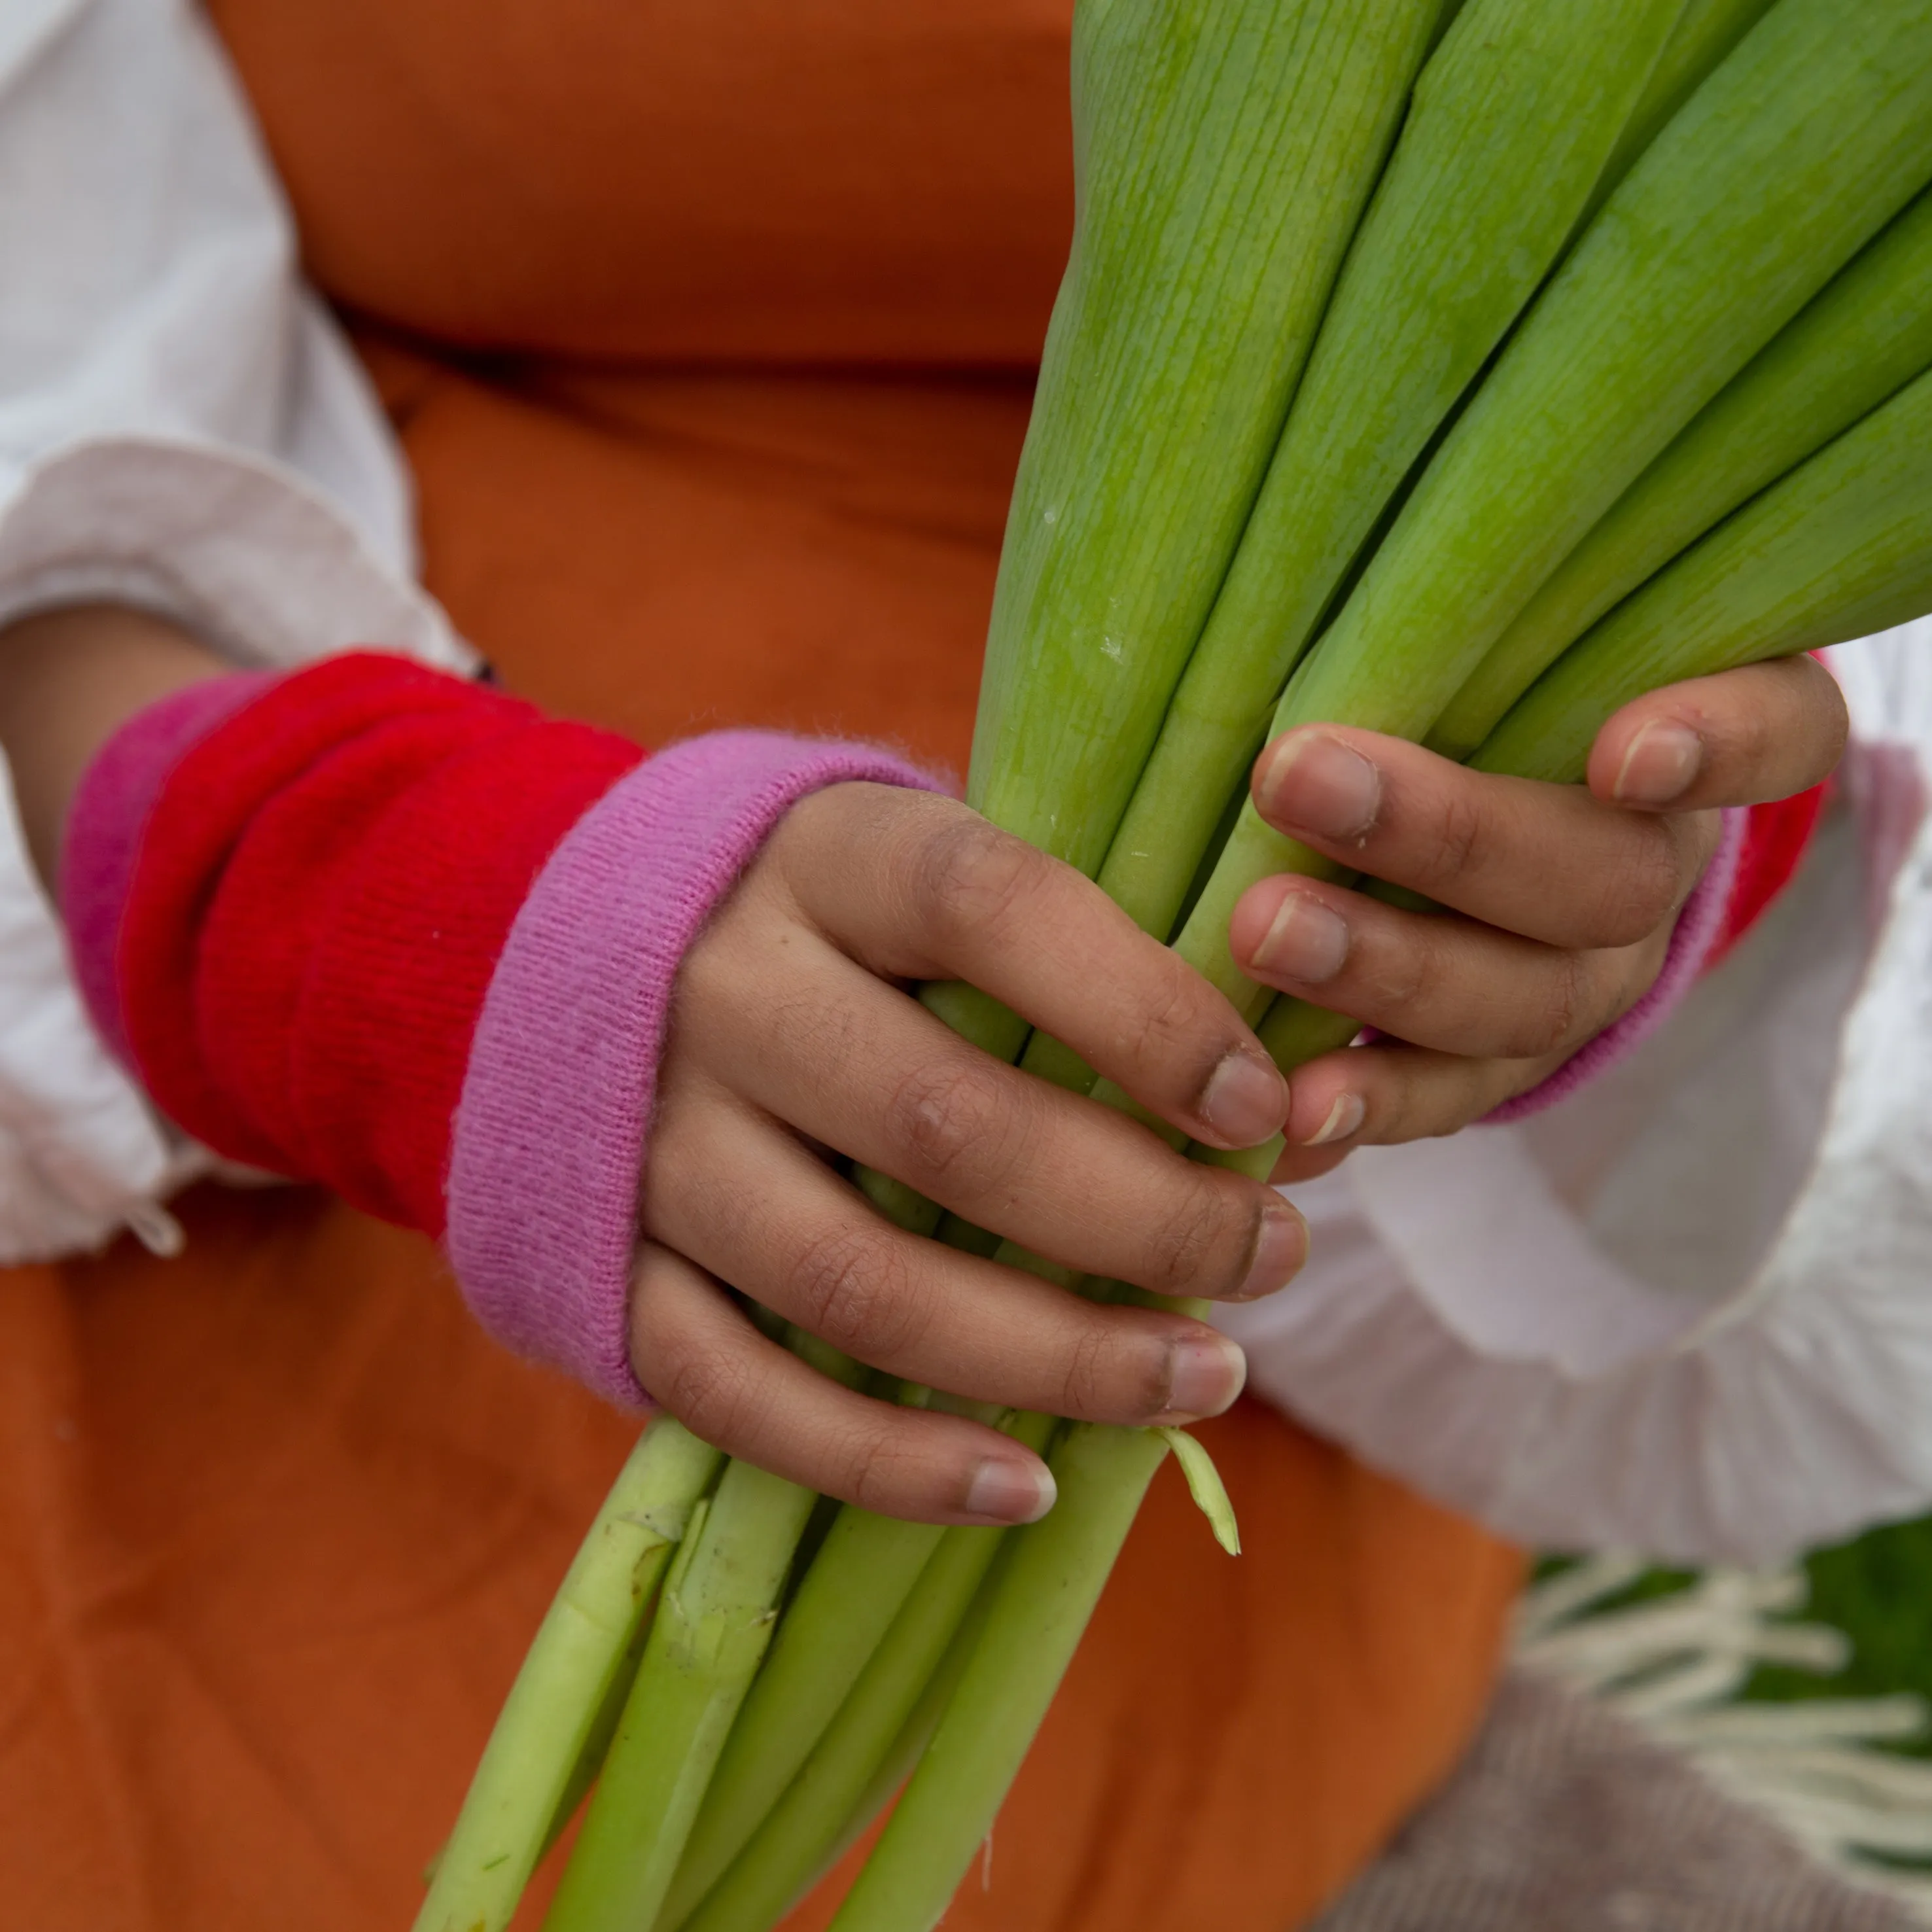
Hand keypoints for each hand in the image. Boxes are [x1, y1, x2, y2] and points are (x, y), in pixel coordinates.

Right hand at [634, 784, 1306, 1524]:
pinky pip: (742, 1394)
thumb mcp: (932, 886)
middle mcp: (724, 995)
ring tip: (1204, 1381)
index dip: (1141, 1011)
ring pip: (860, 1284)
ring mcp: (656, 1145)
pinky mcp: (611, 1274)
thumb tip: (1287, 1122)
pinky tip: (1031, 1484)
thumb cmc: (834, 932)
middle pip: (944, 1125)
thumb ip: (1085, 970)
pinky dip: (892, 1463)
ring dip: (1053, 1357)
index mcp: (824, 862)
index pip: (990, 910)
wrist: (571, 961)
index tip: (1258, 1106)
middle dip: (1141, 1216)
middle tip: (1272, 1258)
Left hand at [1229, 656, 1848, 1183]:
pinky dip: (1377, 1101)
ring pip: (1528, 1000)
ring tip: (1264, 930)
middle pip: (1605, 877)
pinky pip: (1460, 1096)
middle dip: (1444, 834)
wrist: (1466, 833)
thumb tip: (1339, 595)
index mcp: (1690, 736)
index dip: (1716, 745)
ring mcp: (1588, 980)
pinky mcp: (1509, 1064)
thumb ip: (1459, 622)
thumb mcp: (1486, 643)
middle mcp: (1657, 867)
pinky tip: (1301, 1100)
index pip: (1777, 731)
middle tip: (1295, 780)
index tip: (1622, 751)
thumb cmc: (1462, 697)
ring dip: (1387, 968)